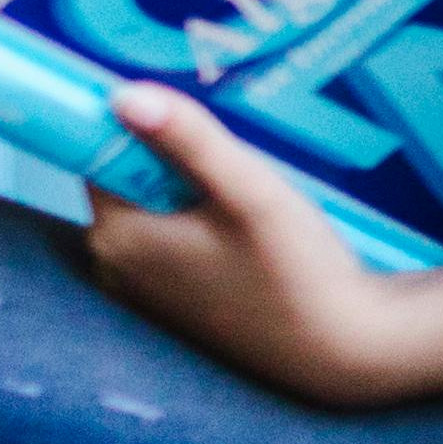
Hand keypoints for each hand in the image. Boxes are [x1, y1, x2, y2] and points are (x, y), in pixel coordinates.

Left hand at [84, 82, 442, 407]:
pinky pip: (169, 241)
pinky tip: (248, 244)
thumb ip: (187, 138)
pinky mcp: (169, 305)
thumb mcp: (250, 190)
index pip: (101, 150)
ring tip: (250, 215)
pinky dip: (201, 227)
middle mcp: (114, 267)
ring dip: (195, 194)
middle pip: (128, 177)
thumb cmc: (298, 271)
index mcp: (119, 236)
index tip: (199, 131)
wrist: (342, 351)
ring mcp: (140, 292)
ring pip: (154, 207)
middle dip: (178, 163)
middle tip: (240, 179)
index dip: (148, 128)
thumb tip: (122, 92)